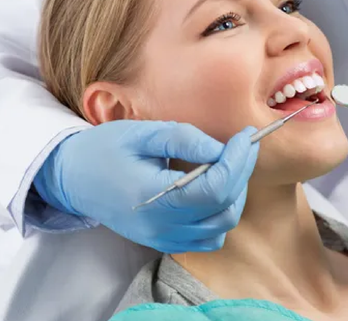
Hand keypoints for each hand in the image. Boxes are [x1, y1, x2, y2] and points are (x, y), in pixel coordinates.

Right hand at [34, 120, 258, 252]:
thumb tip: (221, 150)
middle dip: (242, 172)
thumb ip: (184, 139)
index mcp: (152, 197)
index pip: (213, 188)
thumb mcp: (142, 133)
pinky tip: (215, 190)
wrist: (73, 178)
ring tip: (230, 165)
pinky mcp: (164, 242)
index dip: (237, 161)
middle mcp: (159, 226)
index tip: (246, 137)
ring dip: (235, 194)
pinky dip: (221, 216)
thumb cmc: (104, 149)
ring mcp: (162, 239)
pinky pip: (208, 239)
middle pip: (223, 207)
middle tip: (244, 145)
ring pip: (221, 226)